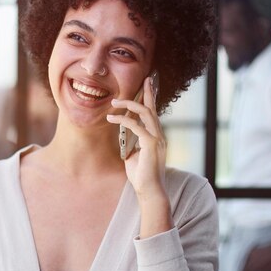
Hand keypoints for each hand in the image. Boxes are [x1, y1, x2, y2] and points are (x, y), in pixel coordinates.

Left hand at [107, 76, 166, 197]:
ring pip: (146, 114)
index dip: (151, 99)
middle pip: (153, 108)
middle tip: (145, 79)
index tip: (148, 85)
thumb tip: (123, 137)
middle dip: (148, 92)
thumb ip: (131, 144)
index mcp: (156, 137)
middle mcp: (159, 136)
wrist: (149, 191)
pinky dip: (123, 120)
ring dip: (130, 104)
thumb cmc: (141, 176)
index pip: (153, 114)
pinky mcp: (151, 145)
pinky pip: (137, 126)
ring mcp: (157, 139)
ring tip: (114, 102)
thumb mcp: (133, 156)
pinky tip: (112, 118)